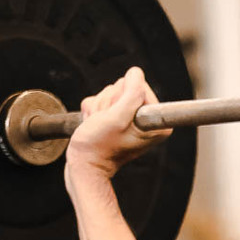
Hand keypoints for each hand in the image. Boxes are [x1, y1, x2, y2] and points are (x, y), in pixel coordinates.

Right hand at [64, 64, 170, 183]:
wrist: (84, 166)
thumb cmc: (99, 147)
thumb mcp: (117, 118)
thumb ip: (132, 93)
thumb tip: (136, 73)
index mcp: (155, 122)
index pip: (139, 86)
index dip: (122, 98)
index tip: (118, 118)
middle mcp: (145, 120)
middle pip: (124, 88)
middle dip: (108, 102)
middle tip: (104, 122)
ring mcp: (129, 119)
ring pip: (110, 93)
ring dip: (99, 107)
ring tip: (99, 126)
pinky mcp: (115, 118)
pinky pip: (100, 100)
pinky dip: (93, 111)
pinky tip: (94, 124)